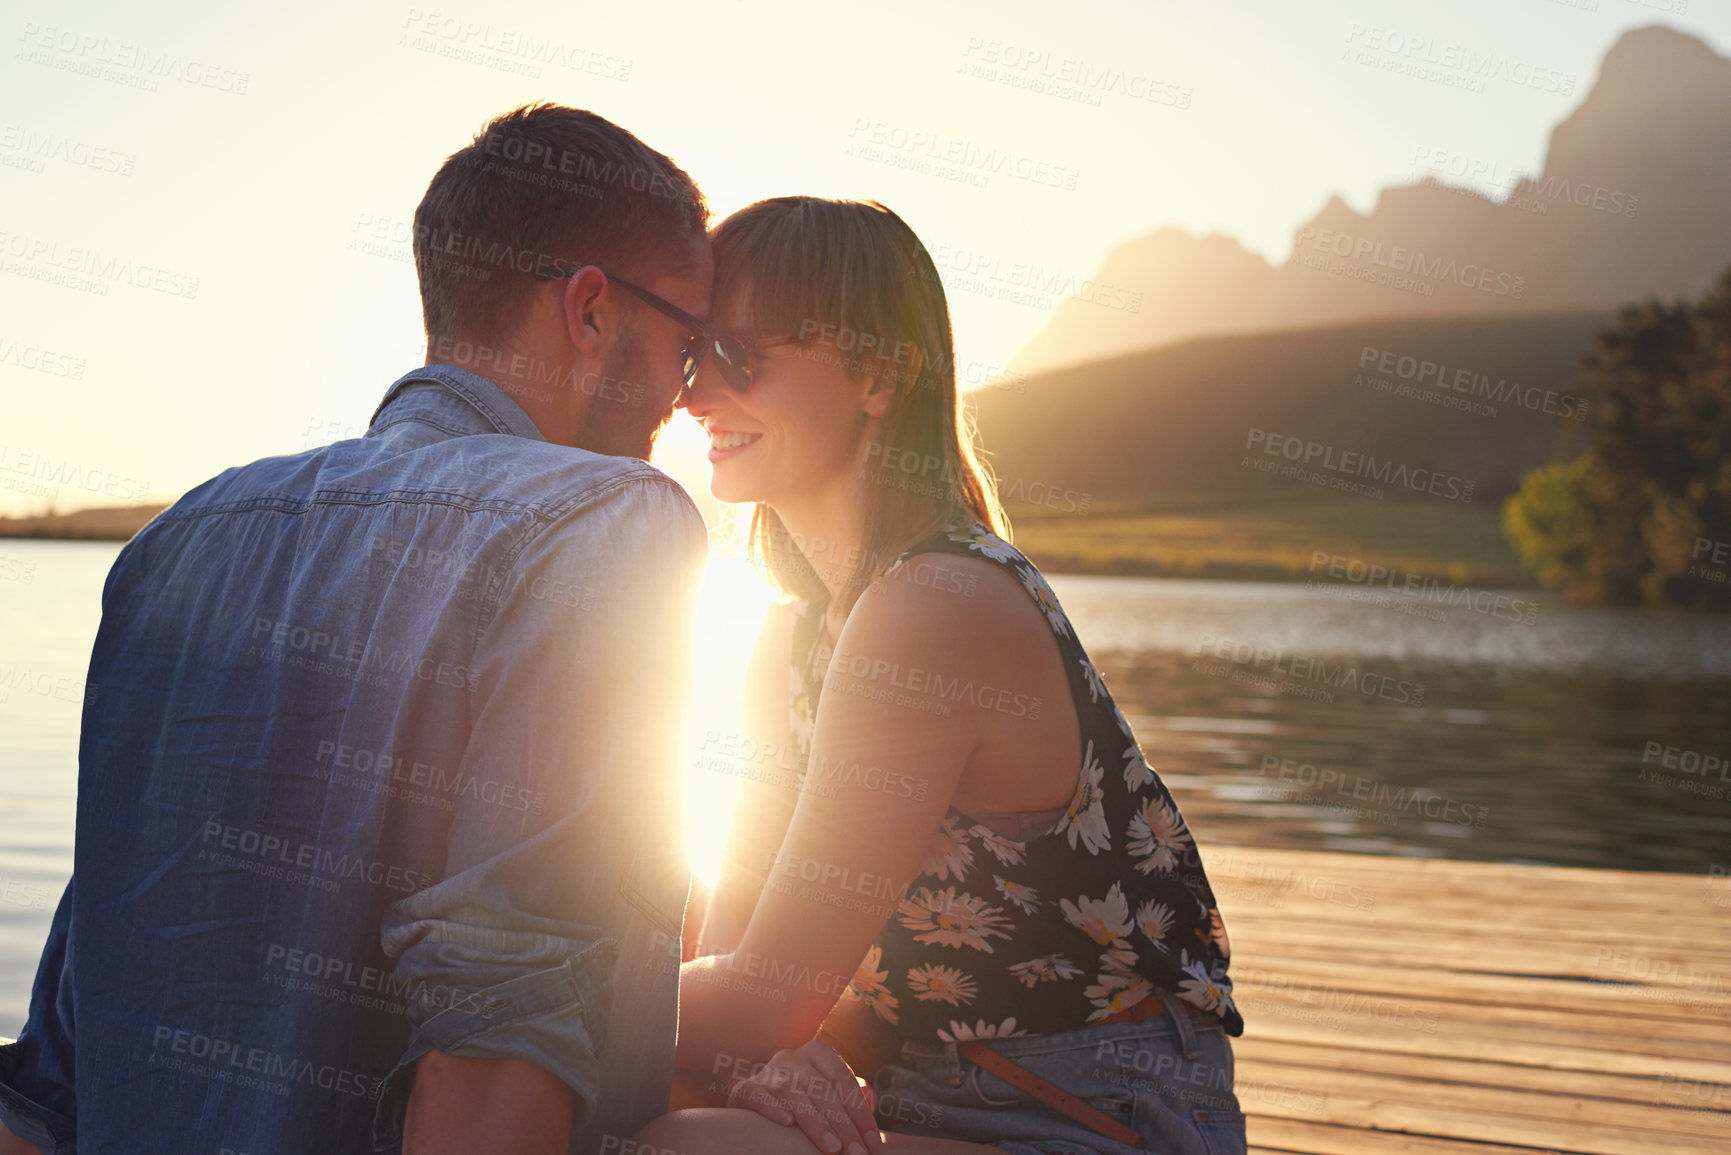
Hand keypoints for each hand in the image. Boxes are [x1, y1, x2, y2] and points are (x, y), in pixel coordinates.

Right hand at [726, 1039, 881, 1154]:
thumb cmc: (807, 1101)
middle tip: (856, 1153)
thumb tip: (869, 1097)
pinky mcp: (745, 1088)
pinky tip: (787, 1123)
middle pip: (822, 1089)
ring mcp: (767, 1071)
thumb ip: (854, 1097)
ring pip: (793, 1092)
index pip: (844, 1081)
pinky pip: (757, 1095)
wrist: (762, 1104)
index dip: (860, 1113)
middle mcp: (791, 1057)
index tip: (872, 1142)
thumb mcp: (832, 1096)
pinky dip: (772, 1107)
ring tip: (832, 1148)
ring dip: (815, 1122)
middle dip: (843, 1125)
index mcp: (817, 1053)